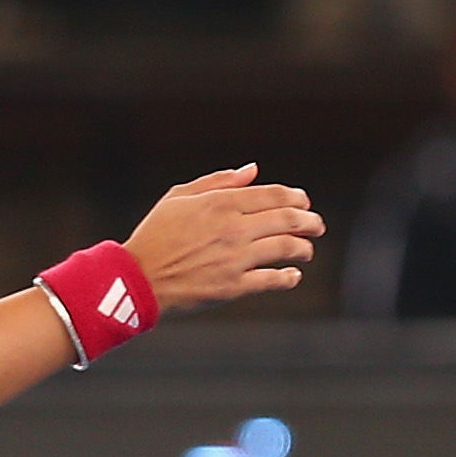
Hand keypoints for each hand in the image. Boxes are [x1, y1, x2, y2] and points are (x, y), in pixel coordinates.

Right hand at [127, 165, 319, 313]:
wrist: (139, 277)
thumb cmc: (156, 234)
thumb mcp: (179, 197)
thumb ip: (218, 182)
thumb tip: (252, 170)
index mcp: (221, 203)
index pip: (273, 195)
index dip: (296, 198)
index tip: (304, 203)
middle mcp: (233, 228)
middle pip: (288, 220)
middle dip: (310, 221)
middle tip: (317, 225)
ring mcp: (236, 259)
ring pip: (286, 248)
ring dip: (304, 248)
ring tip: (307, 249)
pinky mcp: (235, 286)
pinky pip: (273, 280)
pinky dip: (289, 277)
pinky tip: (293, 275)